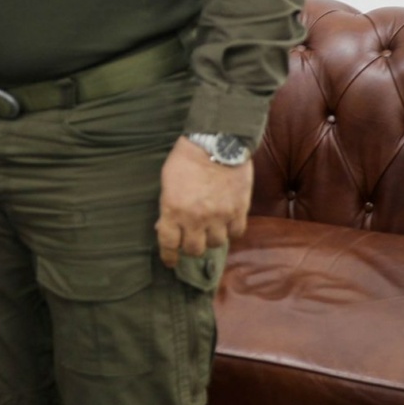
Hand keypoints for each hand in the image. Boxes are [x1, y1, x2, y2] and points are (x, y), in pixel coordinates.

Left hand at [155, 135, 252, 268]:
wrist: (217, 143)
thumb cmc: (186, 159)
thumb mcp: (167, 182)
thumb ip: (167, 207)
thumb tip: (164, 227)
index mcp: (173, 210)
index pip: (168, 243)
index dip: (168, 256)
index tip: (170, 261)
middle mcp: (196, 218)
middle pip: (194, 249)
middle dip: (190, 247)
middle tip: (191, 241)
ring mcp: (219, 216)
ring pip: (216, 244)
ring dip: (211, 239)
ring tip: (210, 230)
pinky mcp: (239, 211)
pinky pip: (236, 233)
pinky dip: (231, 232)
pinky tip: (226, 225)